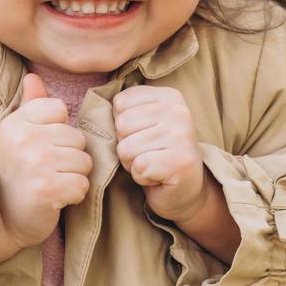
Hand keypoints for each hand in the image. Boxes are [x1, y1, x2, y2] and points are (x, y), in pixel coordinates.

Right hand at [0, 74, 91, 248]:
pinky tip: (56, 198)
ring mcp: (35, 163)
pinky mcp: (47, 189)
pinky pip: (83, 185)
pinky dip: (74, 195)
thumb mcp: (16, 136)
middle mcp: (23, 139)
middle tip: (47, 171)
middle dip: (70, 157)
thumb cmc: (14, 174)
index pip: (60, 110)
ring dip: (74, 177)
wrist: (2, 219)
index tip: (41, 148)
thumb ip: (30, 106)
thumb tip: (33, 77)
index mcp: (15, 122)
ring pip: (84, 162)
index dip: (58, 132)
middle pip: (77, 138)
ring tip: (52, 183)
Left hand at [113, 85, 207, 222]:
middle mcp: (179, 111)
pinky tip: (157, 176)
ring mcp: (181, 136)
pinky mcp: (179, 161)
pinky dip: (141, 177)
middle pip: (121, 125)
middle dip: (126, 146)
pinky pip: (138, 167)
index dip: (122, 126)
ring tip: (152, 165)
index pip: (120, 102)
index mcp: (169, 96)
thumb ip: (128, 109)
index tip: (144, 136)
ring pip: (126, 148)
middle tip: (147, 154)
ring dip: (133, 164)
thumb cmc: (159, 154)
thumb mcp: (146, 122)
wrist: (187, 189)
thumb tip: (98, 106)